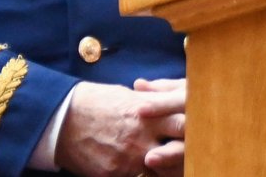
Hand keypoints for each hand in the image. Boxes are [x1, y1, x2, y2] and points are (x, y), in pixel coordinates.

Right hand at [54, 79, 186, 176]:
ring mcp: (128, 159)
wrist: (61, 120)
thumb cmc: (98, 102)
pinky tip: (149, 169)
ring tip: (172, 161)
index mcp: (149, 114)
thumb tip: (178, 101)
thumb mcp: (130, 96)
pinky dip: (146, 174)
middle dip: (190, 150)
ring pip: (163, 170)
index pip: (187, 123)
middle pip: (182, 150)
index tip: (203, 127)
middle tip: (196, 149)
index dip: (199, 126)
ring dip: (169, 166)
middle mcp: (142, 138)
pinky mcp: (114, 174)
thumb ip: (156, 103)